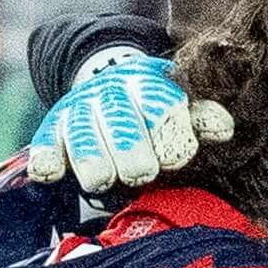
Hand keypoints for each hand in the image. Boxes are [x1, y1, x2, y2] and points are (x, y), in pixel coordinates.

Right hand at [23, 45, 233, 196]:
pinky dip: (46, 159)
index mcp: (149, 86)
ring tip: (102, 182)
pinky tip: (50, 174)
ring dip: (92, 159)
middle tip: (140, 174)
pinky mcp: (51, 130)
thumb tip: (223, 128)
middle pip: (119, 122)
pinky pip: (45, 144)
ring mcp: (78, 110)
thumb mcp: (181, 110)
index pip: (160, 107)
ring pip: (81, 134)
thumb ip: (201, 118)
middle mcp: (110, 93)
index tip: (172, 158)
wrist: (106, 90)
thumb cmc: (155, 115)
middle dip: (131, 151)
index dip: (168, 136)